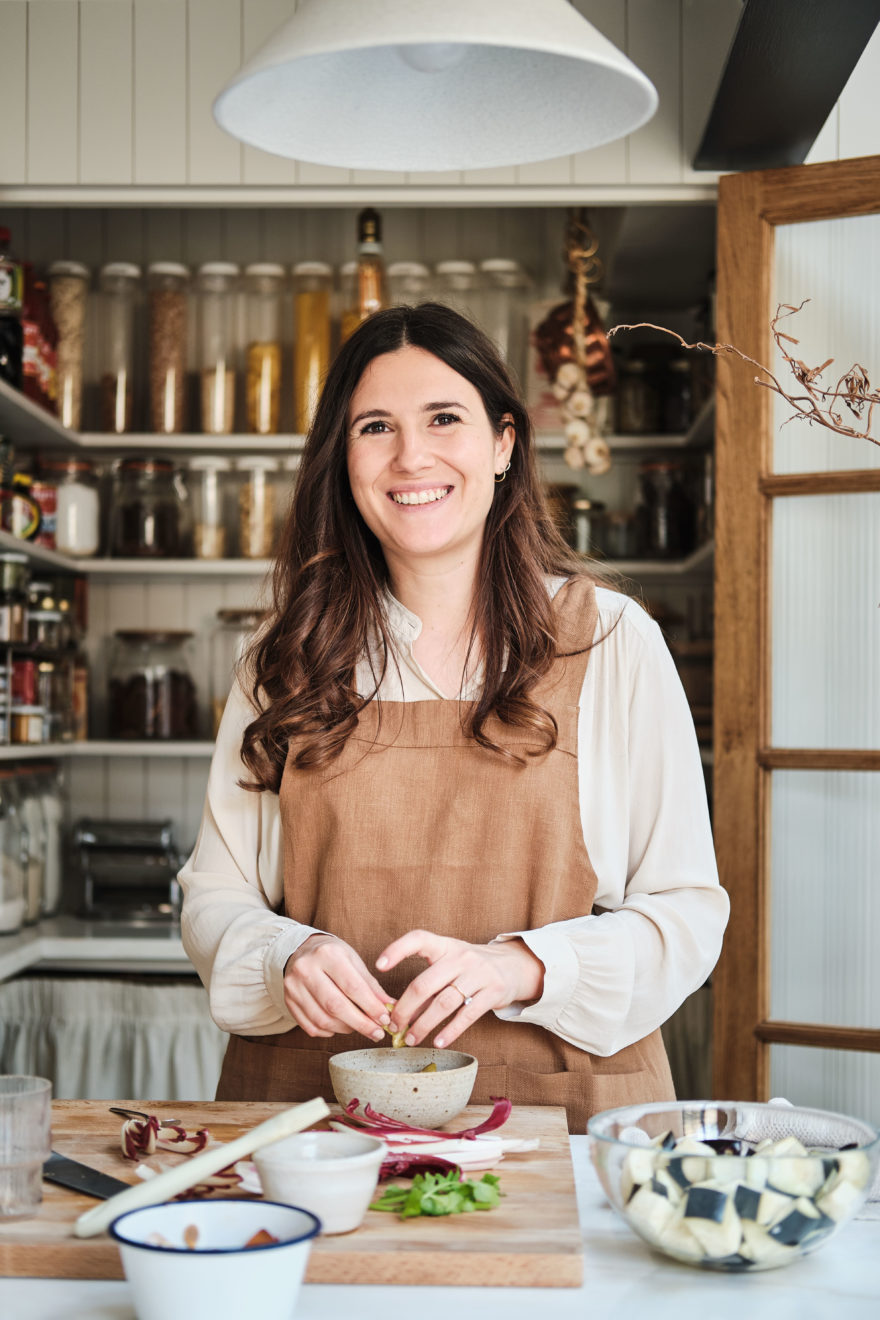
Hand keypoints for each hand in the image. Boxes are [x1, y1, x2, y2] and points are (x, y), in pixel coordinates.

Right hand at [283, 933, 391, 1040]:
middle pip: (336, 1006)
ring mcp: (294, 987)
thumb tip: (388, 1006)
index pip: (352, 986)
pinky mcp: (288, 1001)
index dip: (371, 1006)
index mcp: (327, 954)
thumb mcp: (353, 960)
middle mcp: (306, 969)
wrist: (301, 949)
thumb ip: (370, 984)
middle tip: (377, 1033)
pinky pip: (311, 1027)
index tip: (385, 1019)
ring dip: (346, 1029)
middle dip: (360, 1023)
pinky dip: (329, 1031)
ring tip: (360, 1027)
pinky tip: (340, 1026)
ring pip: (323, 1020)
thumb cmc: (332, 955)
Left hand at [376, 930, 544, 1048]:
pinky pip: (467, 1015)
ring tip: (410, 1039)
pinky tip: (438, 1042)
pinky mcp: (494, 992)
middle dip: (405, 1008)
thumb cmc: (469, 967)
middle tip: (393, 1026)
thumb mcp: (449, 964)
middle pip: (425, 983)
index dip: (397, 950)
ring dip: (423, 1024)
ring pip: (443, 1003)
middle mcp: (461, 956)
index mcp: (445, 946)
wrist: (513, 966)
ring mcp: (479, 973)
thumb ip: (427, 984)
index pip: (418, 939)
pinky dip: (450, 1031)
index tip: (378, 965)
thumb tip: (399, 1014)